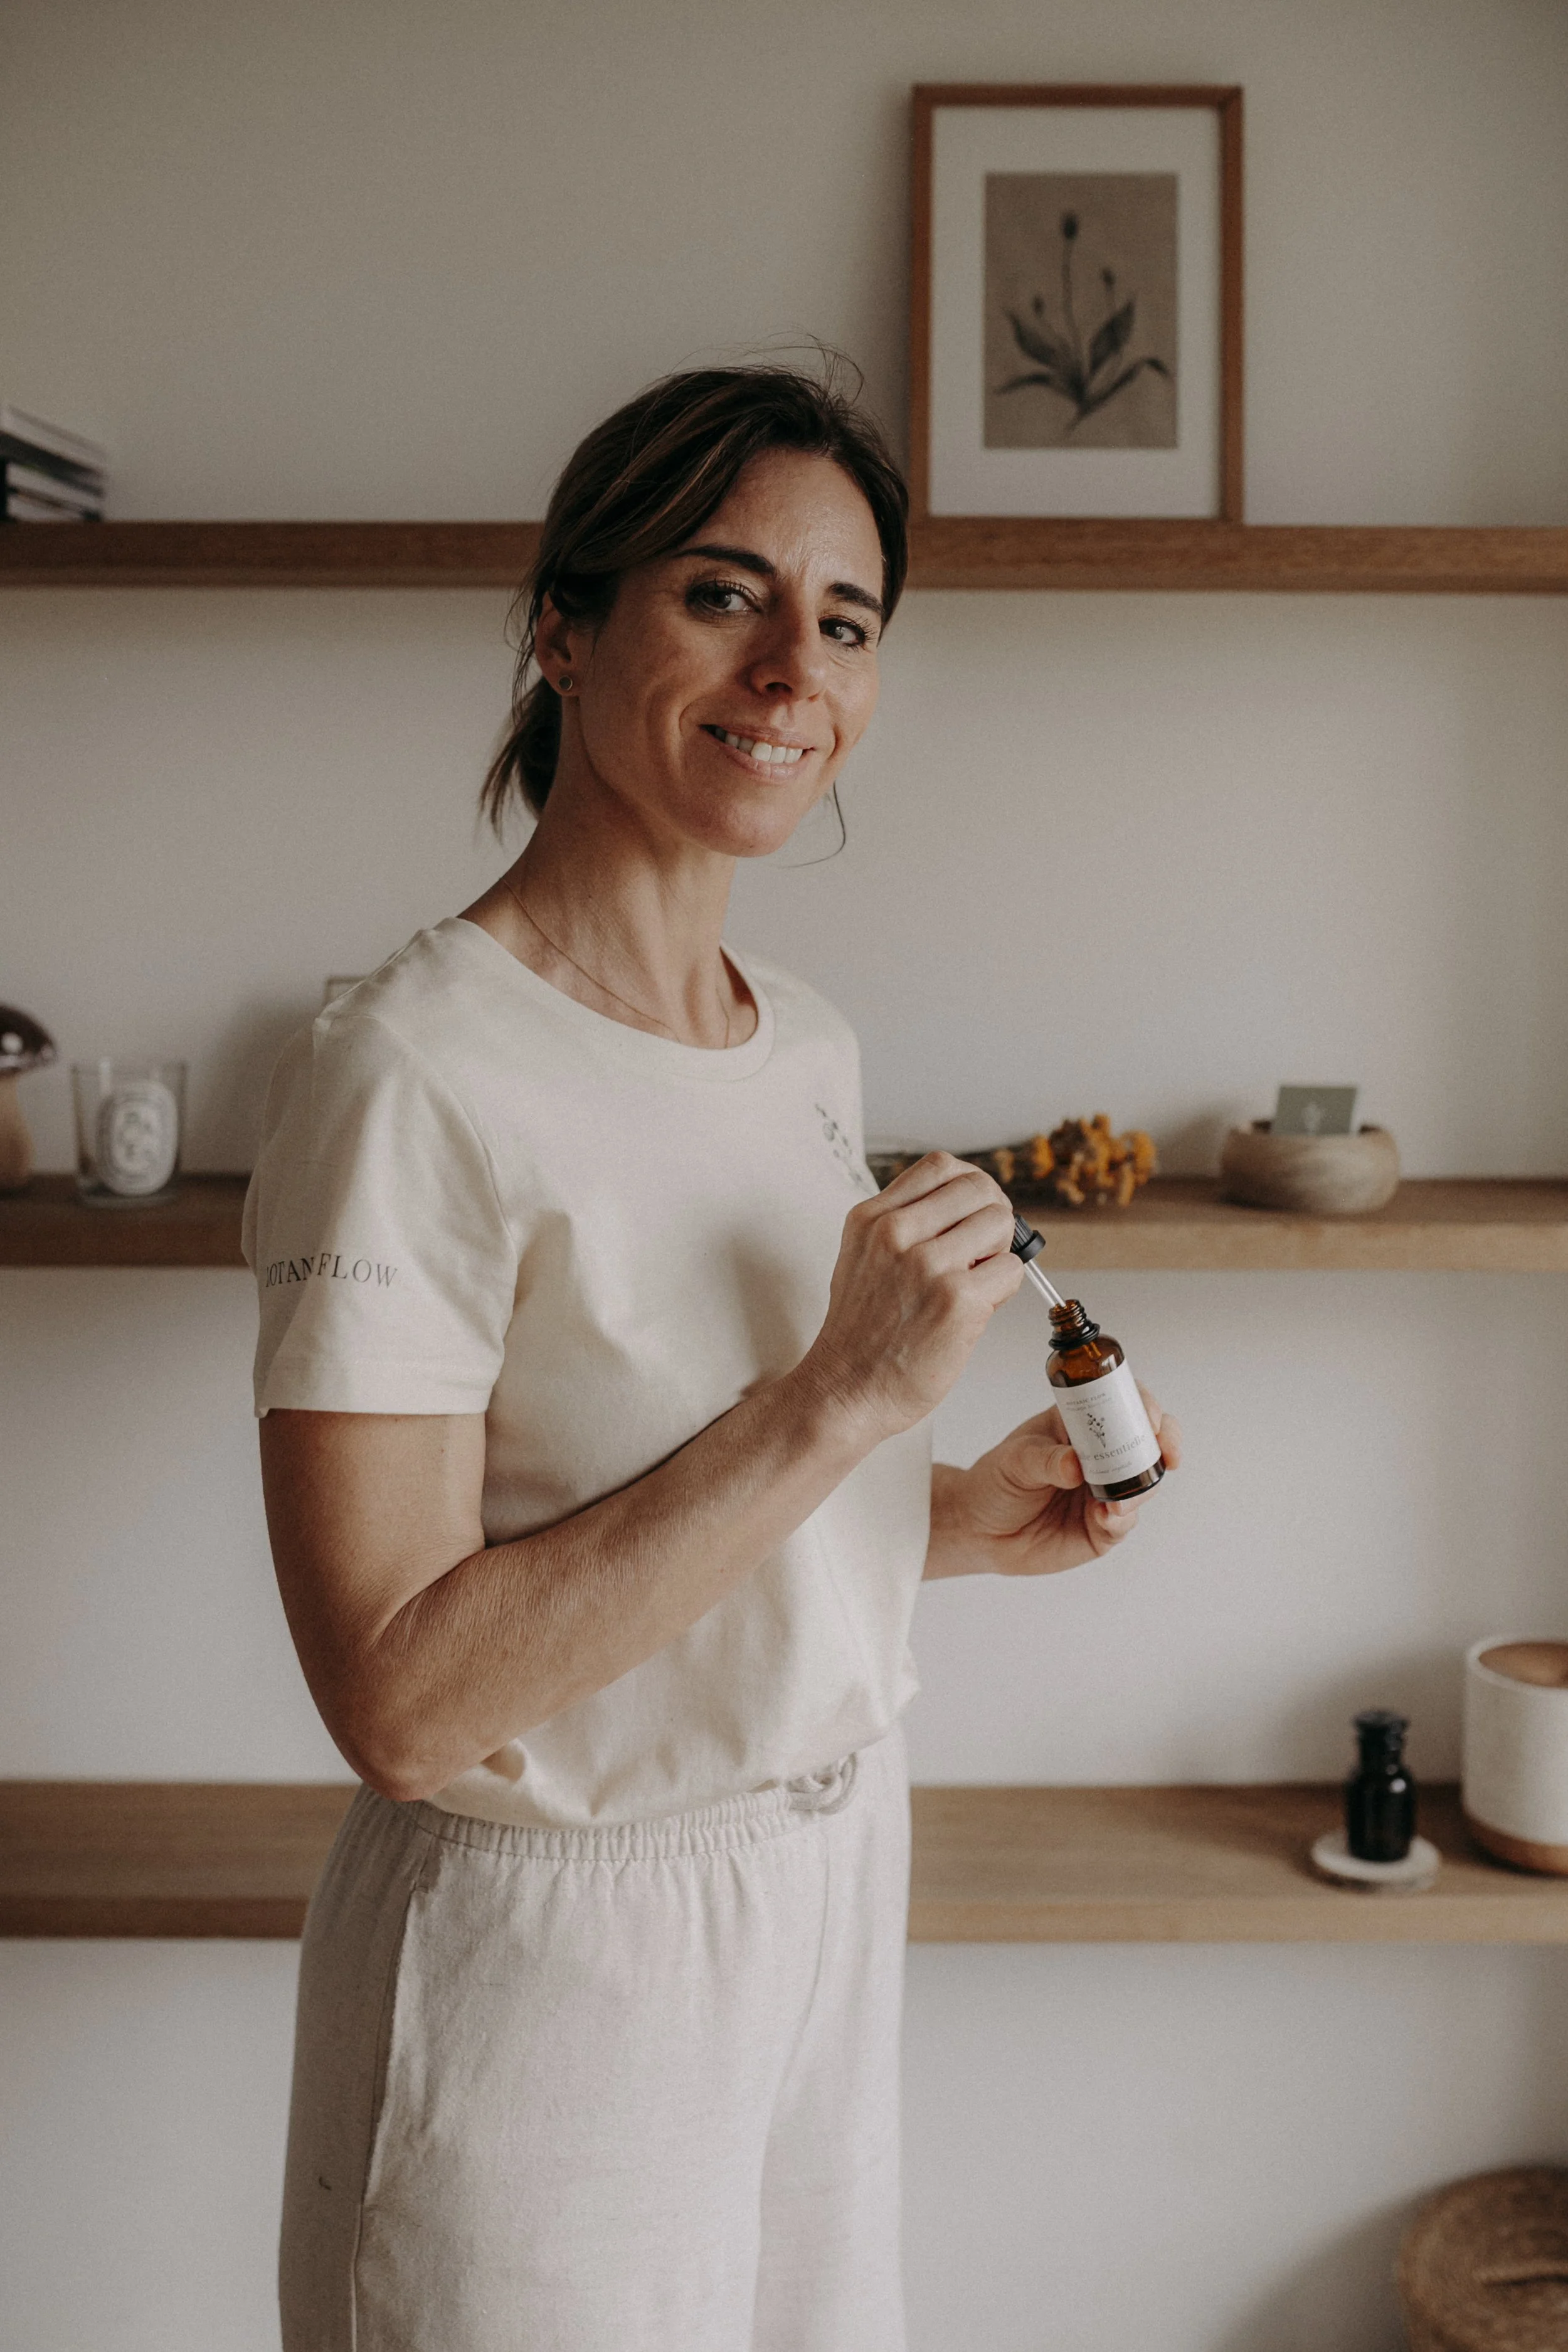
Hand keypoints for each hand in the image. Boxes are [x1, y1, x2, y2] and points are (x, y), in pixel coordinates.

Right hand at [797, 1153, 1022, 1442]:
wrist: (844, 1392)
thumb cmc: (859, 1334)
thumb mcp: (862, 1258)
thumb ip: (904, 1226)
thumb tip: (966, 1210)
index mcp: (871, 1218)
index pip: (940, 1166)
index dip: (969, 1186)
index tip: (972, 1212)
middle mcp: (896, 1233)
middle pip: (978, 1187)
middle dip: (992, 1216)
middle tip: (984, 1248)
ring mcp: (927, 1265)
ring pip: (1000, 1223)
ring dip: (999, 1253)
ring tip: (976, 1281)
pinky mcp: (957, 1300)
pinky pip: (1011, 1270)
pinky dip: (1004, 1289)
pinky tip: (977, 1308)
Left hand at [934, 1385, 1181, 1577]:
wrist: (981, 1530)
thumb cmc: (996, 1482)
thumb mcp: (1014, 1461)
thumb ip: (1044, 1460)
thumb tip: (1076, 1465)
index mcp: (1081, 1426)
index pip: (1122, 1404)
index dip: (1143, 1406)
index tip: (1151, 1417)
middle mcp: (1101, 1456)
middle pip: (1149, 1441)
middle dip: (1165, 1442)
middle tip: (1165, 1452)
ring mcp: (1106, 1491)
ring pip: (1144, 1483)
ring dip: (1142, 1487)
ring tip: (1117, 1499)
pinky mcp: (1102, 1528)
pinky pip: (1124, 1522)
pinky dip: (1121, 1519)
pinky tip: (1105, 1517)